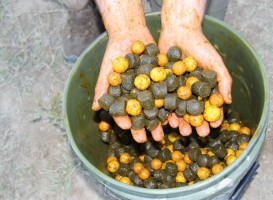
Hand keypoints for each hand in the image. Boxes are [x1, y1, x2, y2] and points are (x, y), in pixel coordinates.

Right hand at [92, 28, 164, 142]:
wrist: (131, 32)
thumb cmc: (115, 52)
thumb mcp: (107, 69)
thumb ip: (102, 88)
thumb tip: (94, 109)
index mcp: (124, 96)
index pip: (125, 113)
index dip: (126, 121)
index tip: (129, 129)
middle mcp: (139, 95)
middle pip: (143, 115)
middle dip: (145, 127)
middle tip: (149, 140)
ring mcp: (152, 89)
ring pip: (157, 108)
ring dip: (160, 121)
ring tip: (165, 134)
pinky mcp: (164, 81)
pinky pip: (169, 94)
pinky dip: (173, 104)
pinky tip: (177, 115)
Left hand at [158, 0, 231, 136]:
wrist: (179, 31)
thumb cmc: (201, 45)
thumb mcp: (215, 62)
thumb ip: (223, 81)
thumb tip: (228, 102)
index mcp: (204, 87)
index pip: (210, 105)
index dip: (213, 116)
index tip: (214, 126)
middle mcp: (190, 91)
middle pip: (193, 111)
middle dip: (196, 123)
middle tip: (198, 134)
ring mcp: (175, 89)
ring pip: (178, 109)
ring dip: (181, 121)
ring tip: (183, 130)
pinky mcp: (162, 85)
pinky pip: (164, 100)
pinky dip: (166, 110)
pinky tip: (167, 120)